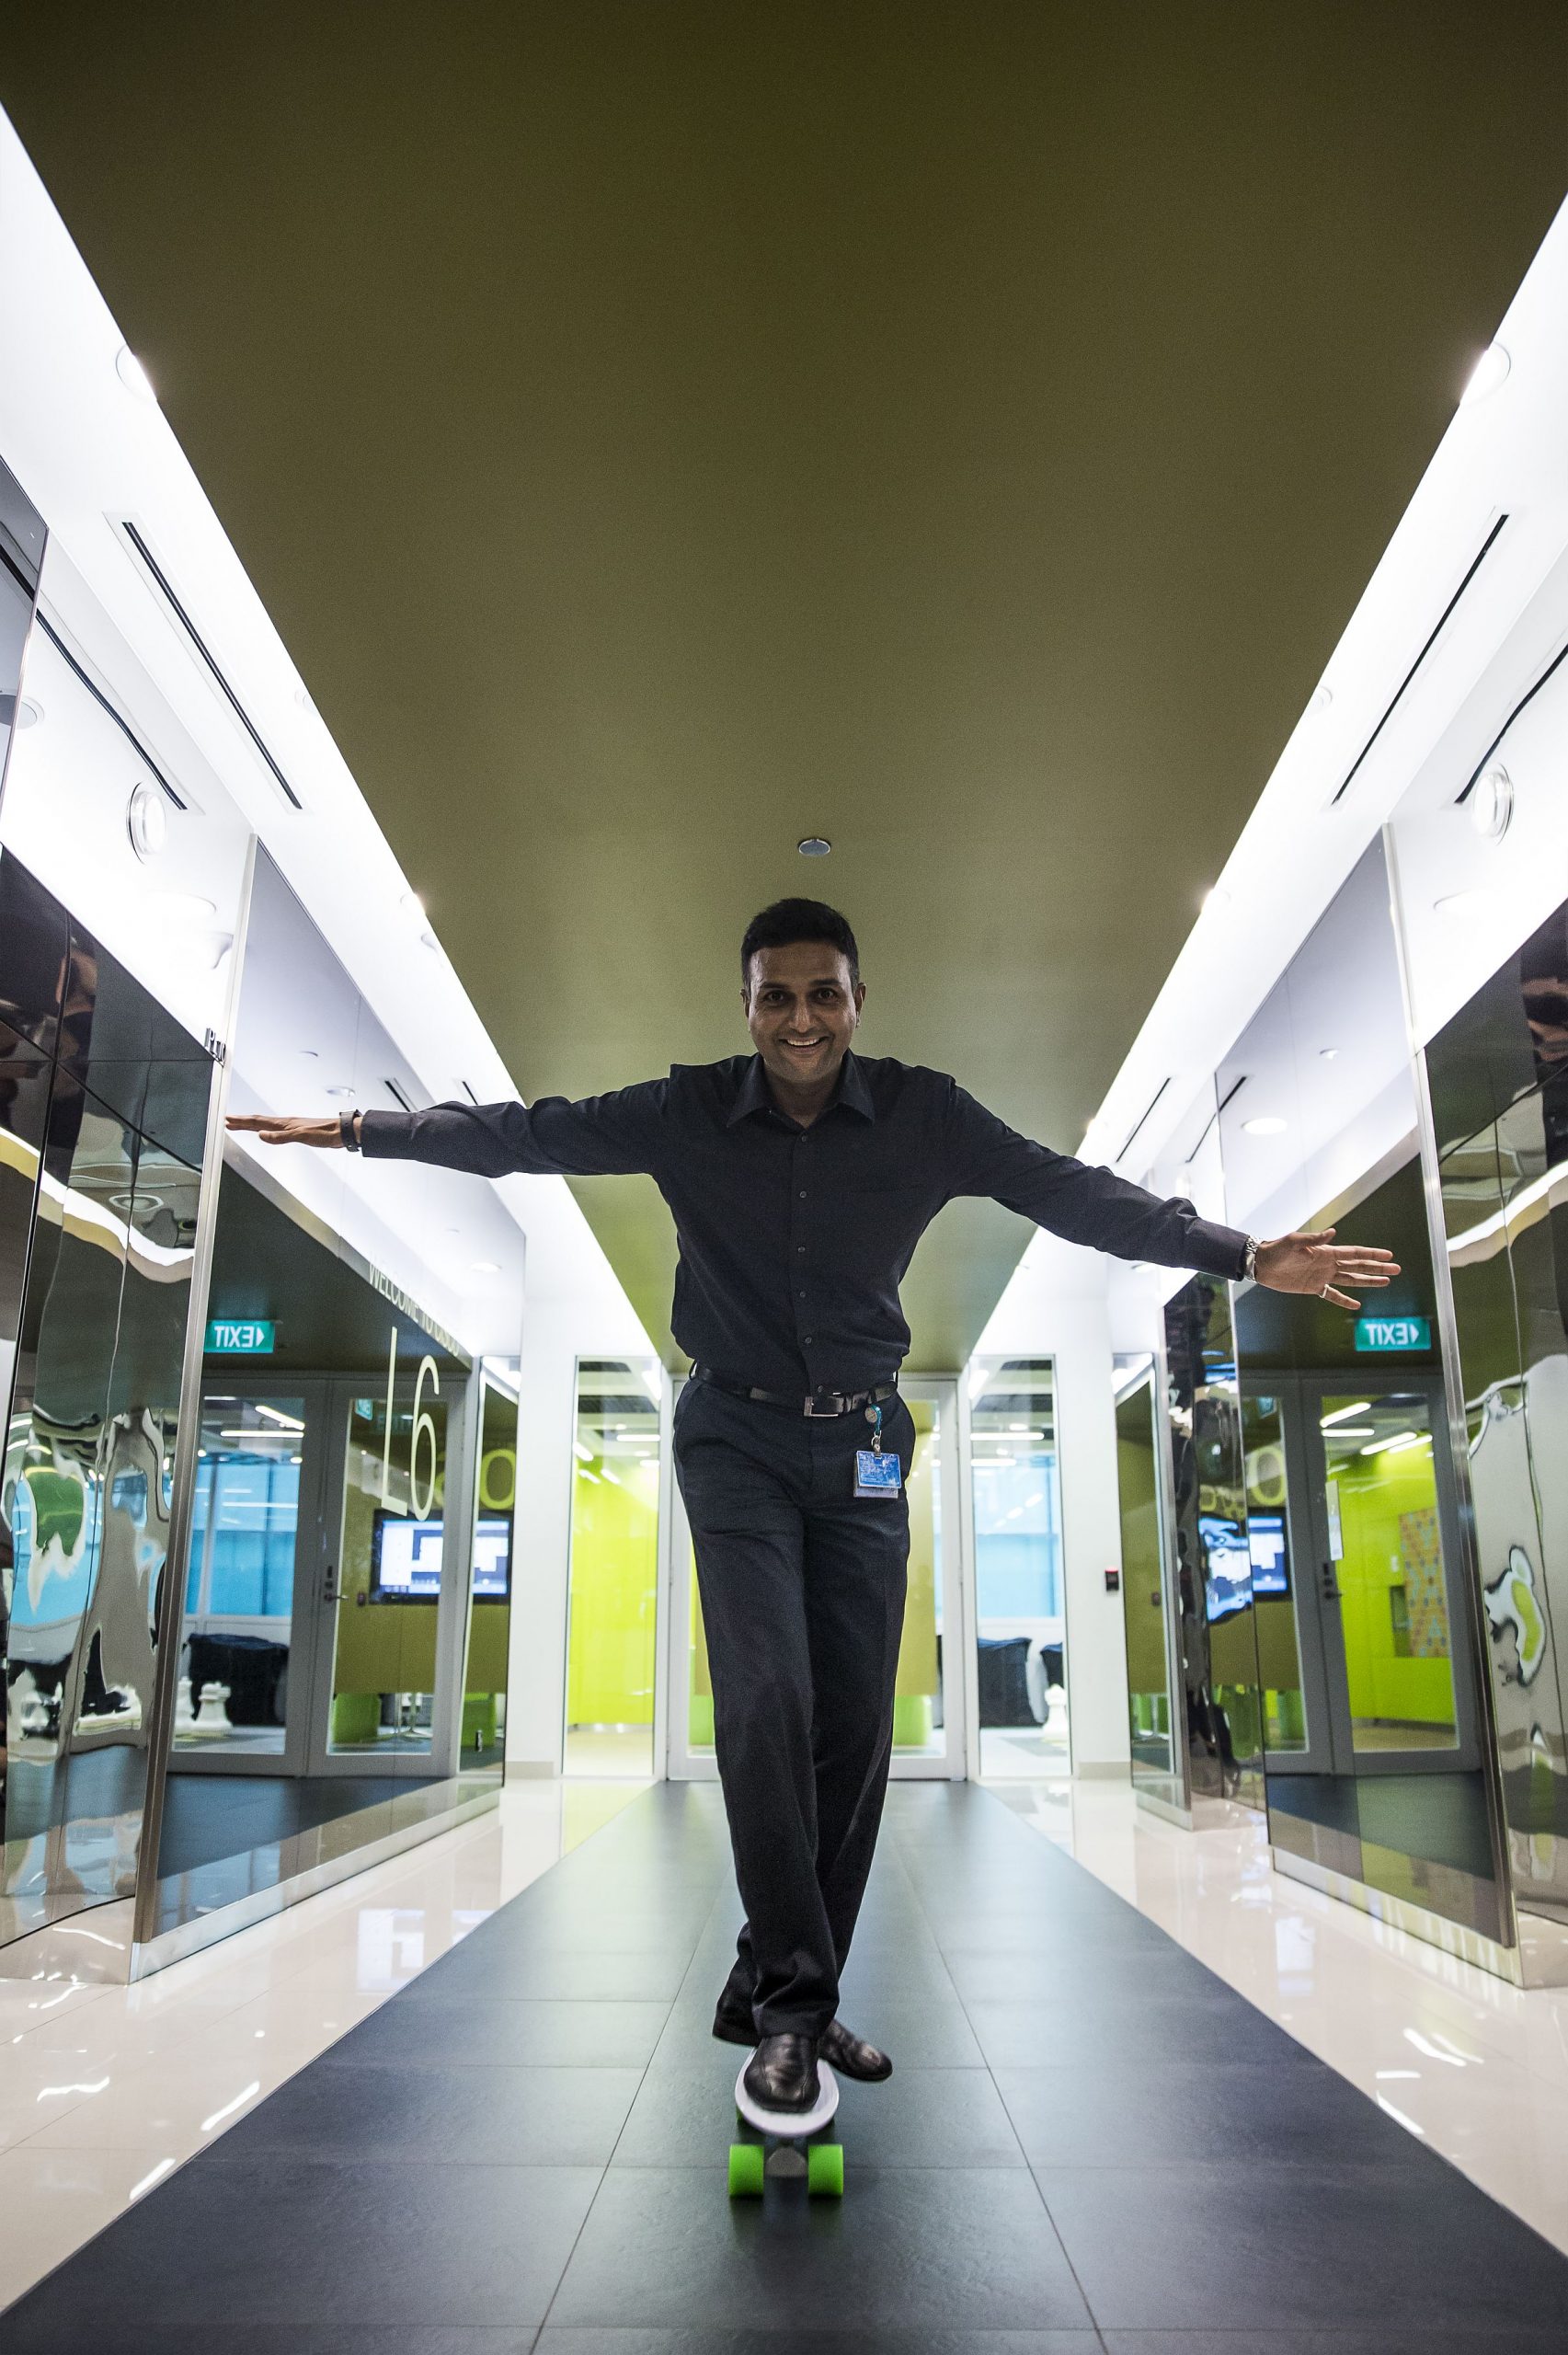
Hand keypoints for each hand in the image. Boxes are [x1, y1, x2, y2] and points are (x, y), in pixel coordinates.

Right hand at [227, 1113, 346, 1148]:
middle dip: (242, 1122)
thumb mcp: (301, 1136)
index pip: (257, 1121)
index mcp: (284, 1123)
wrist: (341, 1133)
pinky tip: (266, 1134)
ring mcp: (291, 1128)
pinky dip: (265, 1131)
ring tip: (240, 1126)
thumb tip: (261, 1136)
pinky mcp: (297, 1133)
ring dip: (251, 1126)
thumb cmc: (325, 1133)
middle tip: (227, 1121)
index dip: (242, 1121)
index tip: (227, 1119)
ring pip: (266, 1125)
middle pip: (258, 1122)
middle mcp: (285, 1124)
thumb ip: (281, 1137)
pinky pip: (275, 1131)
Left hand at [1254, 1228, 1399, 1311]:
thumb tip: (1333, 1233)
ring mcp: (1322, 1276)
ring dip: (1368, 1281)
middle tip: (1397, 1269)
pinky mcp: (1313, 1288)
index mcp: (1327, 1252)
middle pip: (1359, 1266)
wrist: (1261, 1263)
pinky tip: (1356, 1304)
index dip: (1372, 1254)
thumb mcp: (1294, 1242)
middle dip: (1378, 1267)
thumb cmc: (1276, 1249)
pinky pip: (1332, 1295)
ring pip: (1351, 1280)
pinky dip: (1344, 1300)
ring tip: (1386, 1282)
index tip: (1389, 1255)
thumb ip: (1313, 1239)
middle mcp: (1328, 1264)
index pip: (1355, 1253)